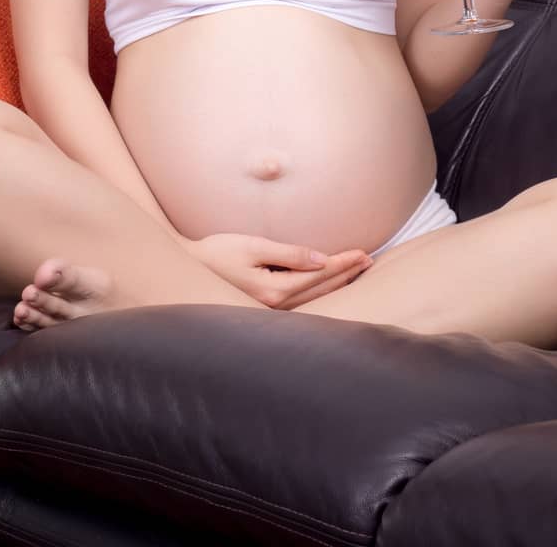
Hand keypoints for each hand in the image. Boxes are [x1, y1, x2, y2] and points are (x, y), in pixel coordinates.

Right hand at [180, 232, 372, 307]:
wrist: (187, 268)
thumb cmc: (217, 252)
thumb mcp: (253, 246)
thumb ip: (289, 253)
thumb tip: (321, 259)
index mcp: (273, 291)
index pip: (318, 276)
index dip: (342, 263)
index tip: (363, 253)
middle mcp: (274, 307)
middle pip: (320, 289)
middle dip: (345, 273)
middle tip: (369, 259)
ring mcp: (269, 310)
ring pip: (313, 297)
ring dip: (336, 283)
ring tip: (356, 270)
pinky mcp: (264, 307)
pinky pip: (301, 300)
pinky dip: (319, 289)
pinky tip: (328, 283)